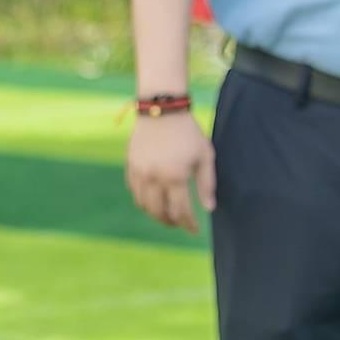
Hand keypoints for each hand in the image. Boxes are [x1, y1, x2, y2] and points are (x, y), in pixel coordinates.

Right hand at [125, 110, 214, 233]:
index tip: (195, 230)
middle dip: (171, 222)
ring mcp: (139, 171)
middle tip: (180, 224)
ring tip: (165, 215)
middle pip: (159, 212)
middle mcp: (154, 177)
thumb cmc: (188, 132)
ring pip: (143, 204)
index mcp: (175, 176)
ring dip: (155, 214)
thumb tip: (209, 208)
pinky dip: (142, 199)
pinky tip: (152, 199)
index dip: (189, 224)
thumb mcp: (205, 156)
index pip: (181, 211)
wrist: (161, 109)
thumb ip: (207, 184)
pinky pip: (134, 190)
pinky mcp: (130, 165)